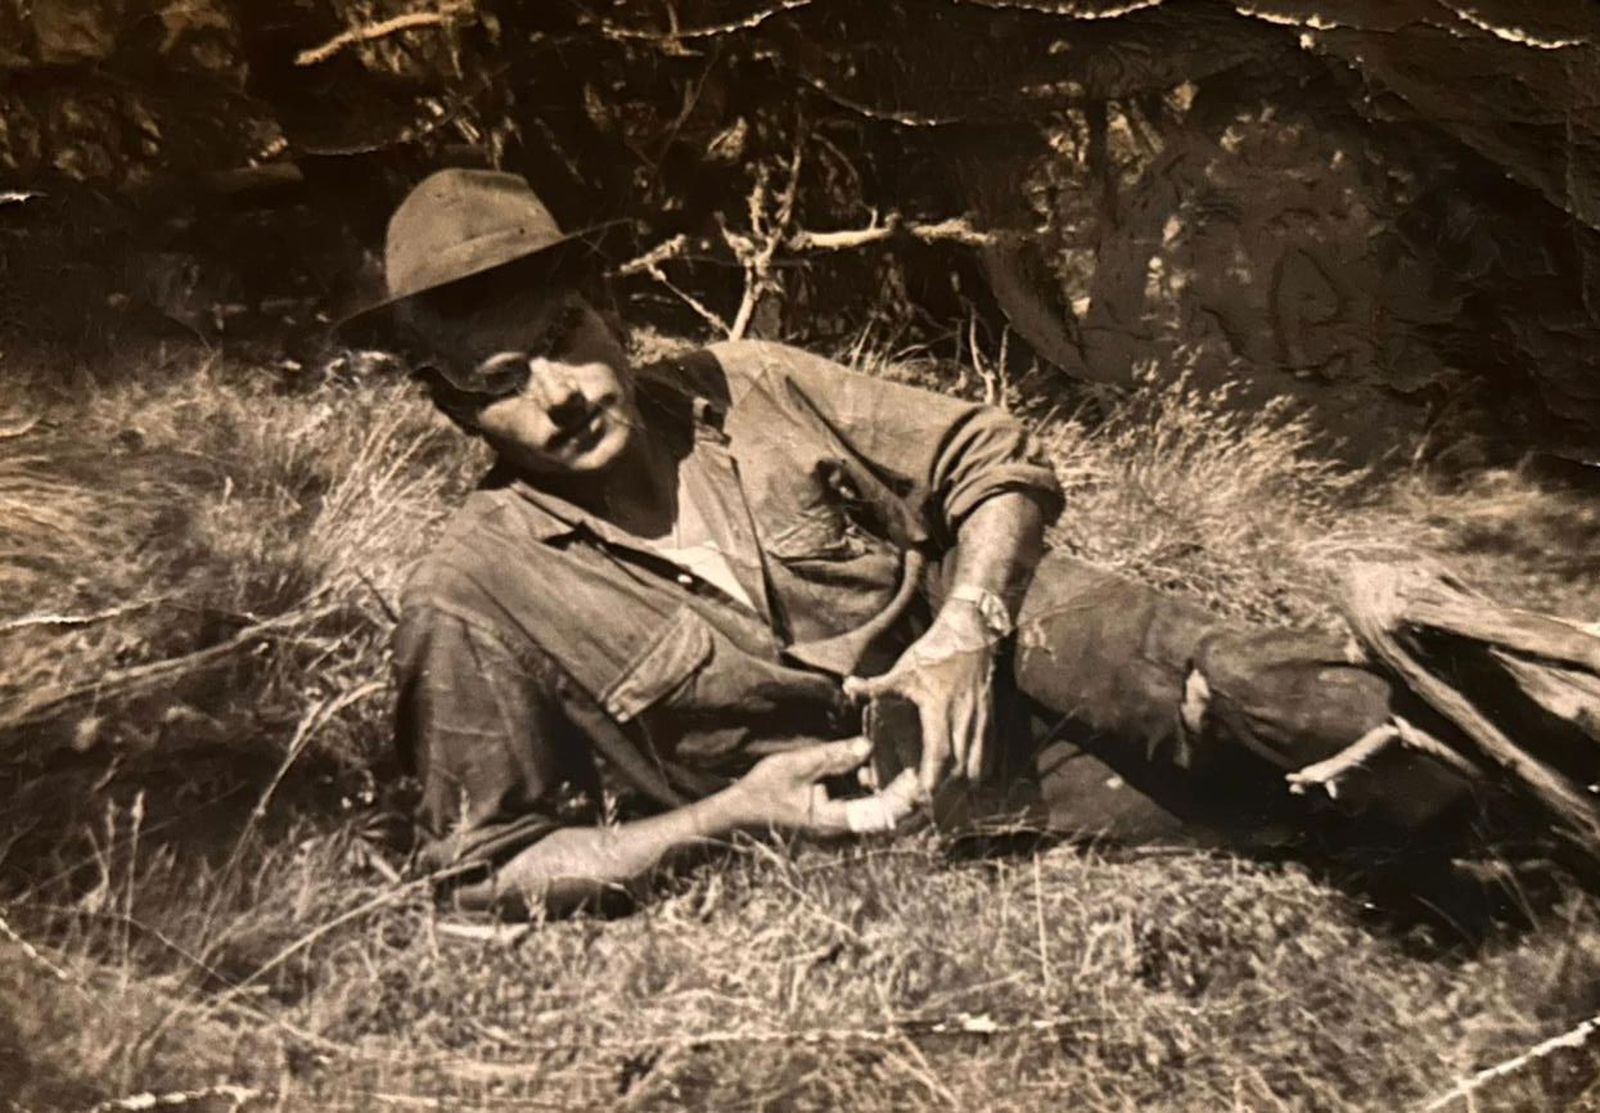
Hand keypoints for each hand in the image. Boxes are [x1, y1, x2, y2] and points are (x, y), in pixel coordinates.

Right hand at [727, 738, 920, 834]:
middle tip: (921, 772)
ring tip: (909, 772)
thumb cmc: (764, 790)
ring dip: (891, 795)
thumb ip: (832, 757)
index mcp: (832, 821)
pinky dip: (875, 794)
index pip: (879, 814)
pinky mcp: (835, 820)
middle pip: (884, 818)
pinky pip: (864, 810)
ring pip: (876, 815)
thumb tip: (867, 746)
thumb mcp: (796, 766)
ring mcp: (838, 828)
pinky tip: (879, 774)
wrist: (741, 812)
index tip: (915, 775)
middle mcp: (839, 831)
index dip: (901, 796)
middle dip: (903, 796)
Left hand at [843, 605, 998, 795]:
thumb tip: (847, 686)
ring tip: (938, 802)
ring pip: (977, 772)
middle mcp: (966, 723)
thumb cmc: (937, 651)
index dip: (929, 784)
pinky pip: (987, 761)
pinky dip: (974, 777)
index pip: (940, 759)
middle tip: (920, 808)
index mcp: (942, 713)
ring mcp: (982, 725)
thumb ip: (876, 685)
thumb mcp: (904, 668)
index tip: (916, 800)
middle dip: (941, 797)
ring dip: (959, 790)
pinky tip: (960, 784)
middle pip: (960, 775)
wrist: (974, 632)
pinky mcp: (991, 723)